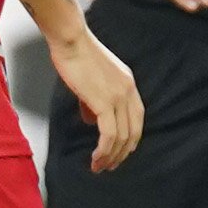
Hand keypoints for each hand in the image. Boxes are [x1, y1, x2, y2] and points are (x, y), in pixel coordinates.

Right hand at [49, 25, 143, 172]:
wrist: (71, 40)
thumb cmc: (75, 55)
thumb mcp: (92, 79)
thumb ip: (95, 100)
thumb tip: (91, 121)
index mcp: (128, 84)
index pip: (137, 119)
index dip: (130, 139)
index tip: (119, 152)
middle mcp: (128, 91)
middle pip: (133, 132)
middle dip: (121, 153)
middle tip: (109, 166)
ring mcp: (119, 97)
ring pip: (122, 137)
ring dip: (111, 156)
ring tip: (99, 167)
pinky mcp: (105, 102)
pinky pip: (109, 135)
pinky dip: (104, 150)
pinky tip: (96, 158)